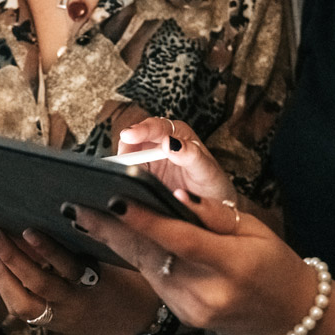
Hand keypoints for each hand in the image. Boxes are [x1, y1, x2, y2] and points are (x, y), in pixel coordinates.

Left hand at [0, 226, 159, 334]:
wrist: (136, 320)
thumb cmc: (130, 281)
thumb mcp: (120, 258)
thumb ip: (101, 238)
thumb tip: (74, 210)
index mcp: (95, 284)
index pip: (67, 266)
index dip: (46, 248)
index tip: (29, 230)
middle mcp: (75, 303)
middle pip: (37, 283)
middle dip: (11, 258)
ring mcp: (61, 317)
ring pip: (23, 304)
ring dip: (3, 277)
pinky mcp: (53, 325)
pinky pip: (24, 311)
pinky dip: (9, 290)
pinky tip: (1, 270)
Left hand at [70, 191, 316, 334]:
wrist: (289, 313)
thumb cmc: (273, 262)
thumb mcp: (253, 229)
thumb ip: (214, 214)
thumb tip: (178, 197)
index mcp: (231, 266)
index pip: (180, 239)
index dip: (145, 220)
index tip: (114, 200)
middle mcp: (208, 293)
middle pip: (151, 256)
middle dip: (110, 231)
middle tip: (77, 206)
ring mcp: (193, 310)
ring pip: (146, 268)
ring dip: (115, 242)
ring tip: (84, 216)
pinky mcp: (183, 318)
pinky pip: (154, 281)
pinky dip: (134, 257)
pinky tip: (113, 237)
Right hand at [118, 117, 236, 202]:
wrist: (214, 207)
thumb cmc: (213, 184)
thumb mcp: (206, 170)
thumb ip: (191, 155)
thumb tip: (171, 143)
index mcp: (178, 133)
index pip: (156, 127)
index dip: (141, 130)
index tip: (129, 135)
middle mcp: (162, 141)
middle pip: (136, 138)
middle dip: (126, 147)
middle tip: (120, 161)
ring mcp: (151, 158)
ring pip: (129, 154)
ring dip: (123, 162)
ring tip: (122, 173)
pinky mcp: (144, 173)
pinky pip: (129, 171)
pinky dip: (124, 175)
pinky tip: (125, 182)